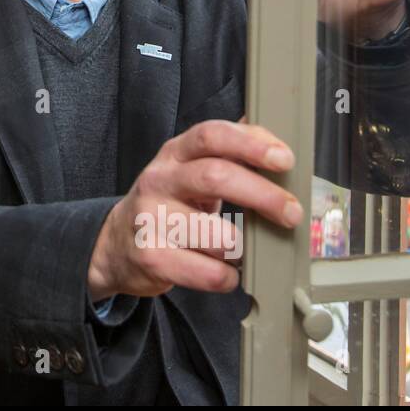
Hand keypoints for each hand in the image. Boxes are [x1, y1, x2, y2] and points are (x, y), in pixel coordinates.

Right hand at [87, 118, 302, 300]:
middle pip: (215, 177)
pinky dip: (228, 276)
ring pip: (214, 232)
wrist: (117, 243)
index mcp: (175, 153)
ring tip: (249, 251)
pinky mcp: (150, 256)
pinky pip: (206, 271)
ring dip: (243, 246)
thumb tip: (274, 134)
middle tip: (292, 213)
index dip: (250, 144)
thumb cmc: (168, 203)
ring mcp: (150, 218)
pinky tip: (229, 273)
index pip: (211, 135)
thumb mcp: (190, 168)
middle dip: (263, 195)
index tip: (285, 160)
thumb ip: (228, 151)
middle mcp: (159, 180)